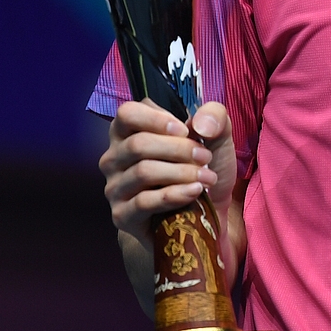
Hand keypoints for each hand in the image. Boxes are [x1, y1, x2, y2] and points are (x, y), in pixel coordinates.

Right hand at [100, 100, 236, 247]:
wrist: (202, 217)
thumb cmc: (200, 170)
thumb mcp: (216, 138)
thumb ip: (214, 117)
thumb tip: (199, 123)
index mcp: (128, 132)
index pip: (127, 113)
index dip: (156, 119)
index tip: (185, 130)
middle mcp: (114, 158)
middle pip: (138, 144)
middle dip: (178, 149)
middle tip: (205, 157)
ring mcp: (115, 188)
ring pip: (143, 172)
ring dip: (182, 173)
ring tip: (207, 177)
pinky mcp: (122, 215)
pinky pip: (144, 202)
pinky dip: (174, 194)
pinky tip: (195, 191)